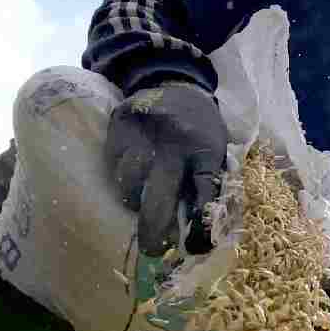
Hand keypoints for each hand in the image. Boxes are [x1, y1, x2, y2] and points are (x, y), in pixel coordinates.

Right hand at [105, 81, 227, 255]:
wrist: (175, 81)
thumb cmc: (200, 128)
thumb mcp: (216, 150)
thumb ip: (207, 183)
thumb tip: (197, 231)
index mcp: (205, 150)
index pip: (204, 194)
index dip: (199, 227)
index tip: (194, 249)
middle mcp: (173, 144)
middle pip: (159, 198)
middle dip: (153, 231)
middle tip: (151, 250)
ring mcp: (143, 136)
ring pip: (129, 184)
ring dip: (134, 202)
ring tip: (141, 201)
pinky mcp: (119, 130)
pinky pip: (113, 167)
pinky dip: (121, 179)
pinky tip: (131, 177)